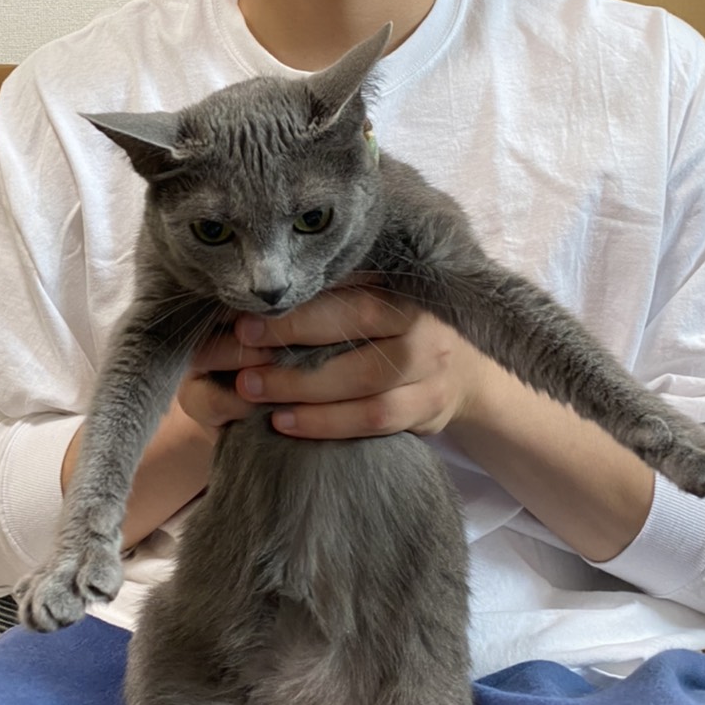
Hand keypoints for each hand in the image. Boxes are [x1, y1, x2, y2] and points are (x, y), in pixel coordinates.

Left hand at [180, 287, 490, 441]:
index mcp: (400, 281)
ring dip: (302, 388)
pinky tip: (284, 422)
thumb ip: (332, 293)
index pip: (346, 285)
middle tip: (240, 354)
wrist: (464, 371)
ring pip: (365, 379)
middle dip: (292, 337)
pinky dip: (326, 422)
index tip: (245, 320)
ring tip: (250, 390)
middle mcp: (420, 317)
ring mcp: (432, 363)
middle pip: (358, 322)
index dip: (297, 305)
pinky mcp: (430, 405)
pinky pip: (375, 418)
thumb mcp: (375, 298)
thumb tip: (253, 294)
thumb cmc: (394, 329)